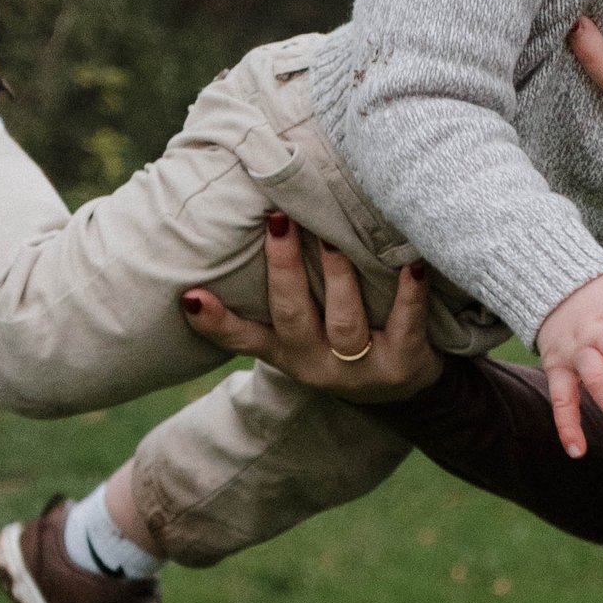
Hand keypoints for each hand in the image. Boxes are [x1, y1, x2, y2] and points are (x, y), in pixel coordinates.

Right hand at [178, 212, 441, 402]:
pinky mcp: (404, 365)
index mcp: (287, 350)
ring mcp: (360, 369)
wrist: (409, 389)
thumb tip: (268, 213)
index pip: (243, 337)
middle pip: (293, 318)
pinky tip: (412, 264)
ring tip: (333, 236)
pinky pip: (406, 324)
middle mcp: (317, 362)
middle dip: (284, 269)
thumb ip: (289, 288)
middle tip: (278, 219)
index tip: (190, 295)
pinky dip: (410, 293)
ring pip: (344, 325)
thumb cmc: (347, 336)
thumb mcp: (309, 326)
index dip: (214, 321)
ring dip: (338, 278)